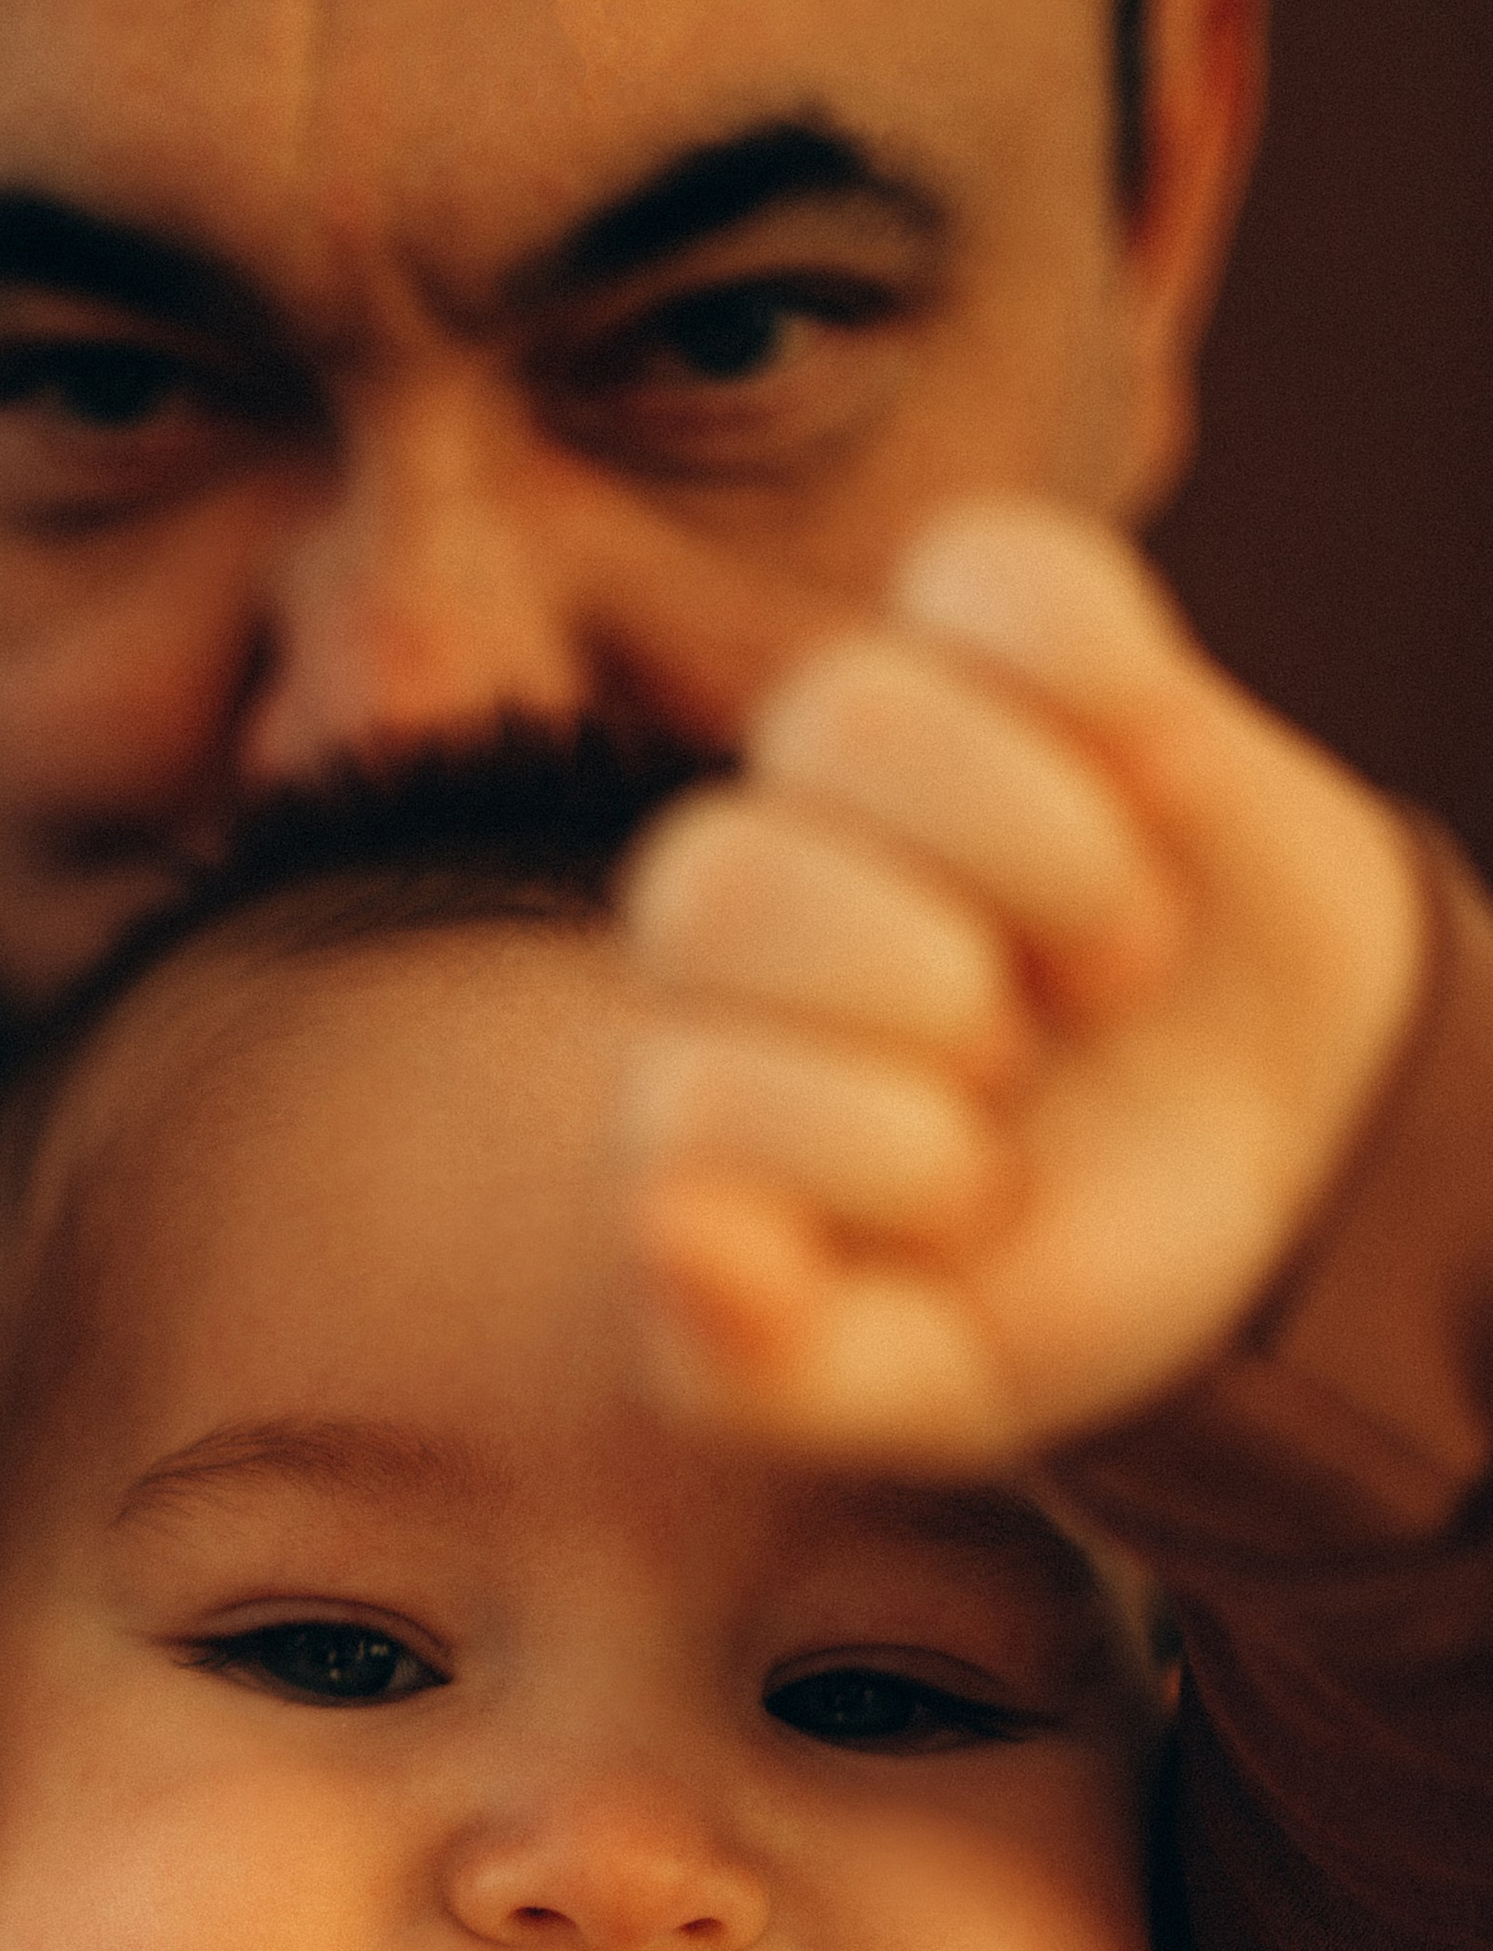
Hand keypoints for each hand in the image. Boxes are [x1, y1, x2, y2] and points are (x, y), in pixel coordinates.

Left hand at [616, 499, 1426, 1466]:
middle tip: (1030, 1062)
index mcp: (699, 1101)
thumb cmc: (1072, 1269)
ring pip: (845, 712)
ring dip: (1028, 847)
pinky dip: (1096, 670)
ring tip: (1110, 956)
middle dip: (924, 992)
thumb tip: (668, 1230)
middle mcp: (736, 923)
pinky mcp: (992, 646)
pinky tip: (1162, 774)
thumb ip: (776, 1369)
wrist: (1282, 1142)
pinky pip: (983, 567)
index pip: (684, 1096)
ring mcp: (853, 773)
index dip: (863, 1152)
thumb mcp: (944, 1382)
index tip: (973, 1203)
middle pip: (719, 883)